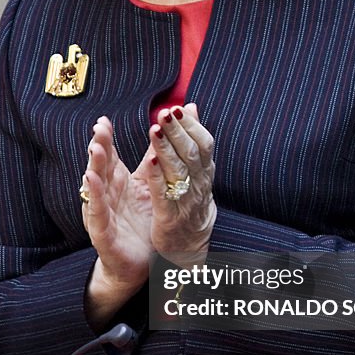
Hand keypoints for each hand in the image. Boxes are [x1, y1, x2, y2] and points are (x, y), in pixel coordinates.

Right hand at [81, 116, 151, 323]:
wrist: (139, 263)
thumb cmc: (140, 223)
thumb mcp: (146, 187)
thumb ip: (150, 160)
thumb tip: (160, 131)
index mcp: (117, 183)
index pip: (109, 157)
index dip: (106, 139)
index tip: (103, 120)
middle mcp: (106, 195)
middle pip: (100, 167)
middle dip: (99, 146)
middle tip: (99, 128)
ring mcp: (102, 213)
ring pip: (95, 187)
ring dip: (94, 167)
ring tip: (95, 149)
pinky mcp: (102, 233)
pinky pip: (98, 213)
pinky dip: (94, 197)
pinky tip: (92, 182)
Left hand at [143, 103, 215, 265]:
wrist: (190, 248)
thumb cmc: (191, 203)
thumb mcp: (197, 170)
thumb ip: (192, 138)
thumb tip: (190, 107)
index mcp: (205, 172)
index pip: (204, 144)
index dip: (192, 126)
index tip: (178, 109)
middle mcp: (199, 184)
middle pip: (192, 154)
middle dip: (178, 132)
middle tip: (165, 113)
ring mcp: (186, 201)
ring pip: (178, 172)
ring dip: (166, 149)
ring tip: (155, 130)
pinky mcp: (170, 218)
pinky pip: (164, 195)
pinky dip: (158, 177)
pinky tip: (149, 162)